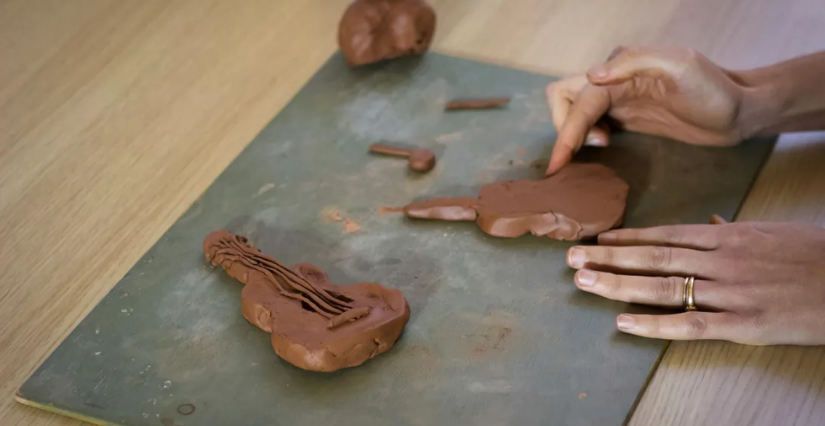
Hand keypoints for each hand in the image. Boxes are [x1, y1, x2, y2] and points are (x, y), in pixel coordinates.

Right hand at [546, 45, 746, 174]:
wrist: (738, 111)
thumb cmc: (713, 90)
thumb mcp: (679, 66)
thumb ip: (634, 62)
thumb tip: (591, 76)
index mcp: (622, 67)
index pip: (580, 100)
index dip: (566, 132)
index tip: (558, 164)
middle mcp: (613, 80)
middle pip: (563, 98)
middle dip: (564, 126)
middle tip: (594, 145)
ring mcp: (618, 99)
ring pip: (573, 110)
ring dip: (573, 131)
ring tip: (602, 144)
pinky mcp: (625, 116)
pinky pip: (590, 122)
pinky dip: (583, 134)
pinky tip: (604, 144)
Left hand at [566, 220, 824, 344]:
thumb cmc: (815, 255)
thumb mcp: (772, 232)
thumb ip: (735, 230)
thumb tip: (712, 222)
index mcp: (728, 237)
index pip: (665, 235)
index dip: (627, 238)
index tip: (597, 238)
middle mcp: (721, 260)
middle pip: (653, 257)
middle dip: (608, 256)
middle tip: (571, 256)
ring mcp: (731, 292)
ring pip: (663, 286)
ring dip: (618, 284)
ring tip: (583, 281)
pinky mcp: (745, 324)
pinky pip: (691, 324)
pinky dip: (655, 324)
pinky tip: (624, 323)